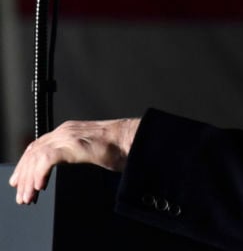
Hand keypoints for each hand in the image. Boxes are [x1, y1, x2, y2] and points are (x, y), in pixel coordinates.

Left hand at [8, 118, 139, 204]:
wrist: (136, 139)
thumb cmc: (122, 146)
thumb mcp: (92, 149)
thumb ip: (76, 153)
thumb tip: (65, 167)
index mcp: (69, 130)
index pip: (38, 146)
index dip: (26, 166)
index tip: (23, 183)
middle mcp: (65, 130)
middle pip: (33, 152)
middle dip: (24, 176)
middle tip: (23, 195)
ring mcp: (69, 136)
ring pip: (37, 157)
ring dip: (30, 180)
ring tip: (29, 196)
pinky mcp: (74, 144)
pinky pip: (47, 160)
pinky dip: (40, 174)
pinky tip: (41, 186)